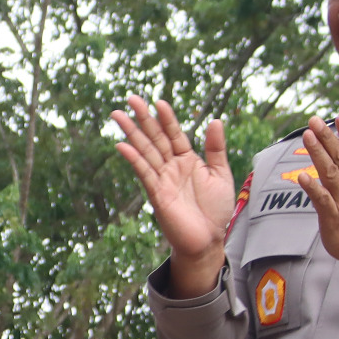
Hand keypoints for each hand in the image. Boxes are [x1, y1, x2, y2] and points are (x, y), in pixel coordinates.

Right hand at [110, 97, 237, 293]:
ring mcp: (162, 179)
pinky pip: (144, 173)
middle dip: (143, 118)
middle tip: (131, 98)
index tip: (159, 102)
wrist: (209, 240)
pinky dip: (133, 159)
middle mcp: (172, 167)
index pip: (174, 134)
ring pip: (145, 151)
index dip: (167, 118)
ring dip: (131, 133)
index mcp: (187, 160)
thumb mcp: (221, 174)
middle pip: (155, 138)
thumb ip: (216, 148)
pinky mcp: (157, 194)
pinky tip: (122, 145)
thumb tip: (216, 120)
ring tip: (117, 115)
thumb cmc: (216, 210)